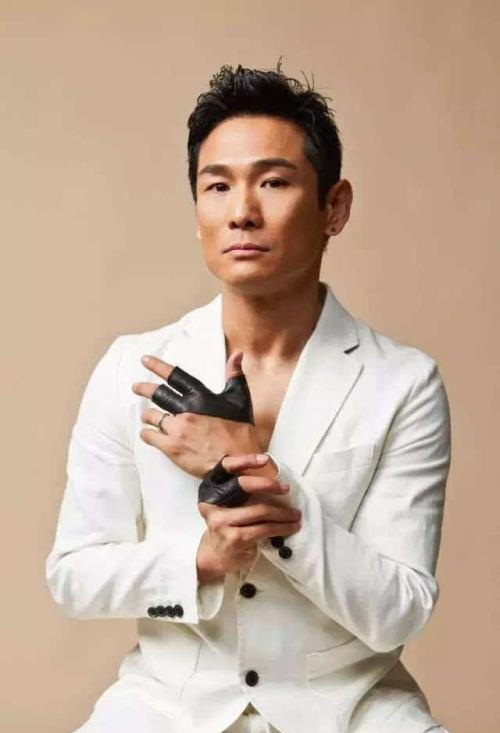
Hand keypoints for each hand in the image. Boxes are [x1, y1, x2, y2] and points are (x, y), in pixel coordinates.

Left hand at [132, 352, 260, 477]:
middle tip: (136, 387)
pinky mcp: (171, 447)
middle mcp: (186, 411)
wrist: (239, 461)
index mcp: (201, 398)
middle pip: (158, 394)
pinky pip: (149, 436)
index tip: (144, 360)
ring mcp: (176, 430)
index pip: (175, 376)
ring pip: (152, 416)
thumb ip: (234, 375)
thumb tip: (237, 354)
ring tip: (147, 416)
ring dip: (148, 415)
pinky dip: (147, 433)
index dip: (158, 366)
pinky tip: (148, 433)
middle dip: (144, 389)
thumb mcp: (240, 399)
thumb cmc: (241, 433)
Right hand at [196, 454, 300, 581]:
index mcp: (211, 490)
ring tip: (295, 514)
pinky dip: (282, 528)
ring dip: (283, 513)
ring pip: (260, 511)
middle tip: (285, 488)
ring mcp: (222, 521)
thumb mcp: (228, 505)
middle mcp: (213, 503)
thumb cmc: (228, 526)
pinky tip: (291, 527)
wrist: (215, 555)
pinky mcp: (235, 538)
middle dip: (268, 485)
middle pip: (243, 486)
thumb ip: (241, 492)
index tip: (265, 459)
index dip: (244, 461)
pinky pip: (264, 529)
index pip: (225, 468)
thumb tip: (273, 479)